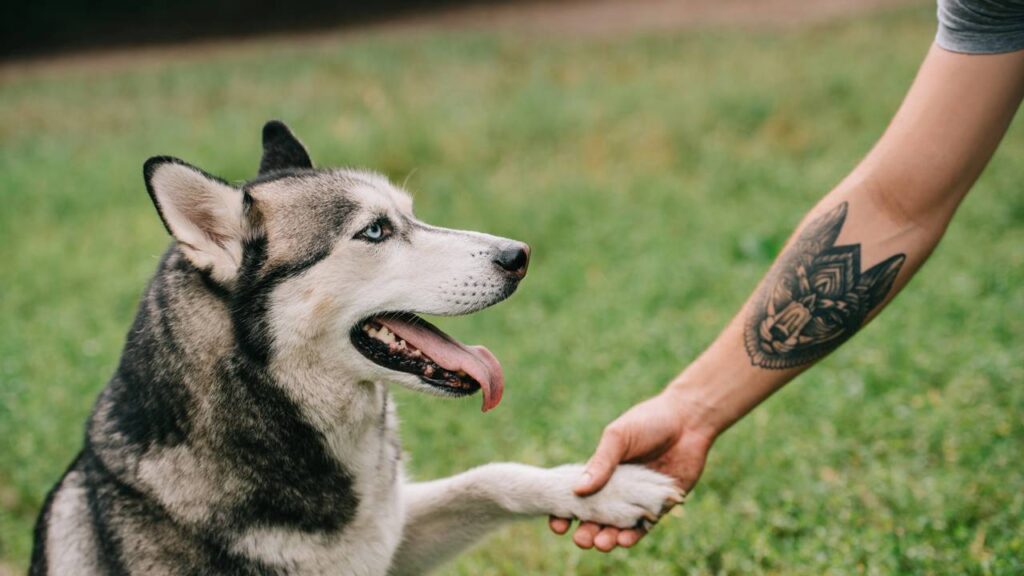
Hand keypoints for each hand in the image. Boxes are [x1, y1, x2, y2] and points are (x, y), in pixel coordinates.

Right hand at [548, 387, 717, 551]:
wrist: (688, 420)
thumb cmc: (648, 421)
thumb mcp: (618, 437)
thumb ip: (600, 463)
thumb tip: (577, 490)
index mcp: (601, 472)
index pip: (578, 497)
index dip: (565, 512)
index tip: (557, 524)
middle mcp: (618, 489)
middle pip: (596, 518)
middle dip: (586, 531)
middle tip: (581, 539)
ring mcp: (638, 499)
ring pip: (618, 526)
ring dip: (608, 538)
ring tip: (602, 543)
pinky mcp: (660, 506)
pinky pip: (644, 526)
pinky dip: (633, 535)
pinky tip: (624, 540)